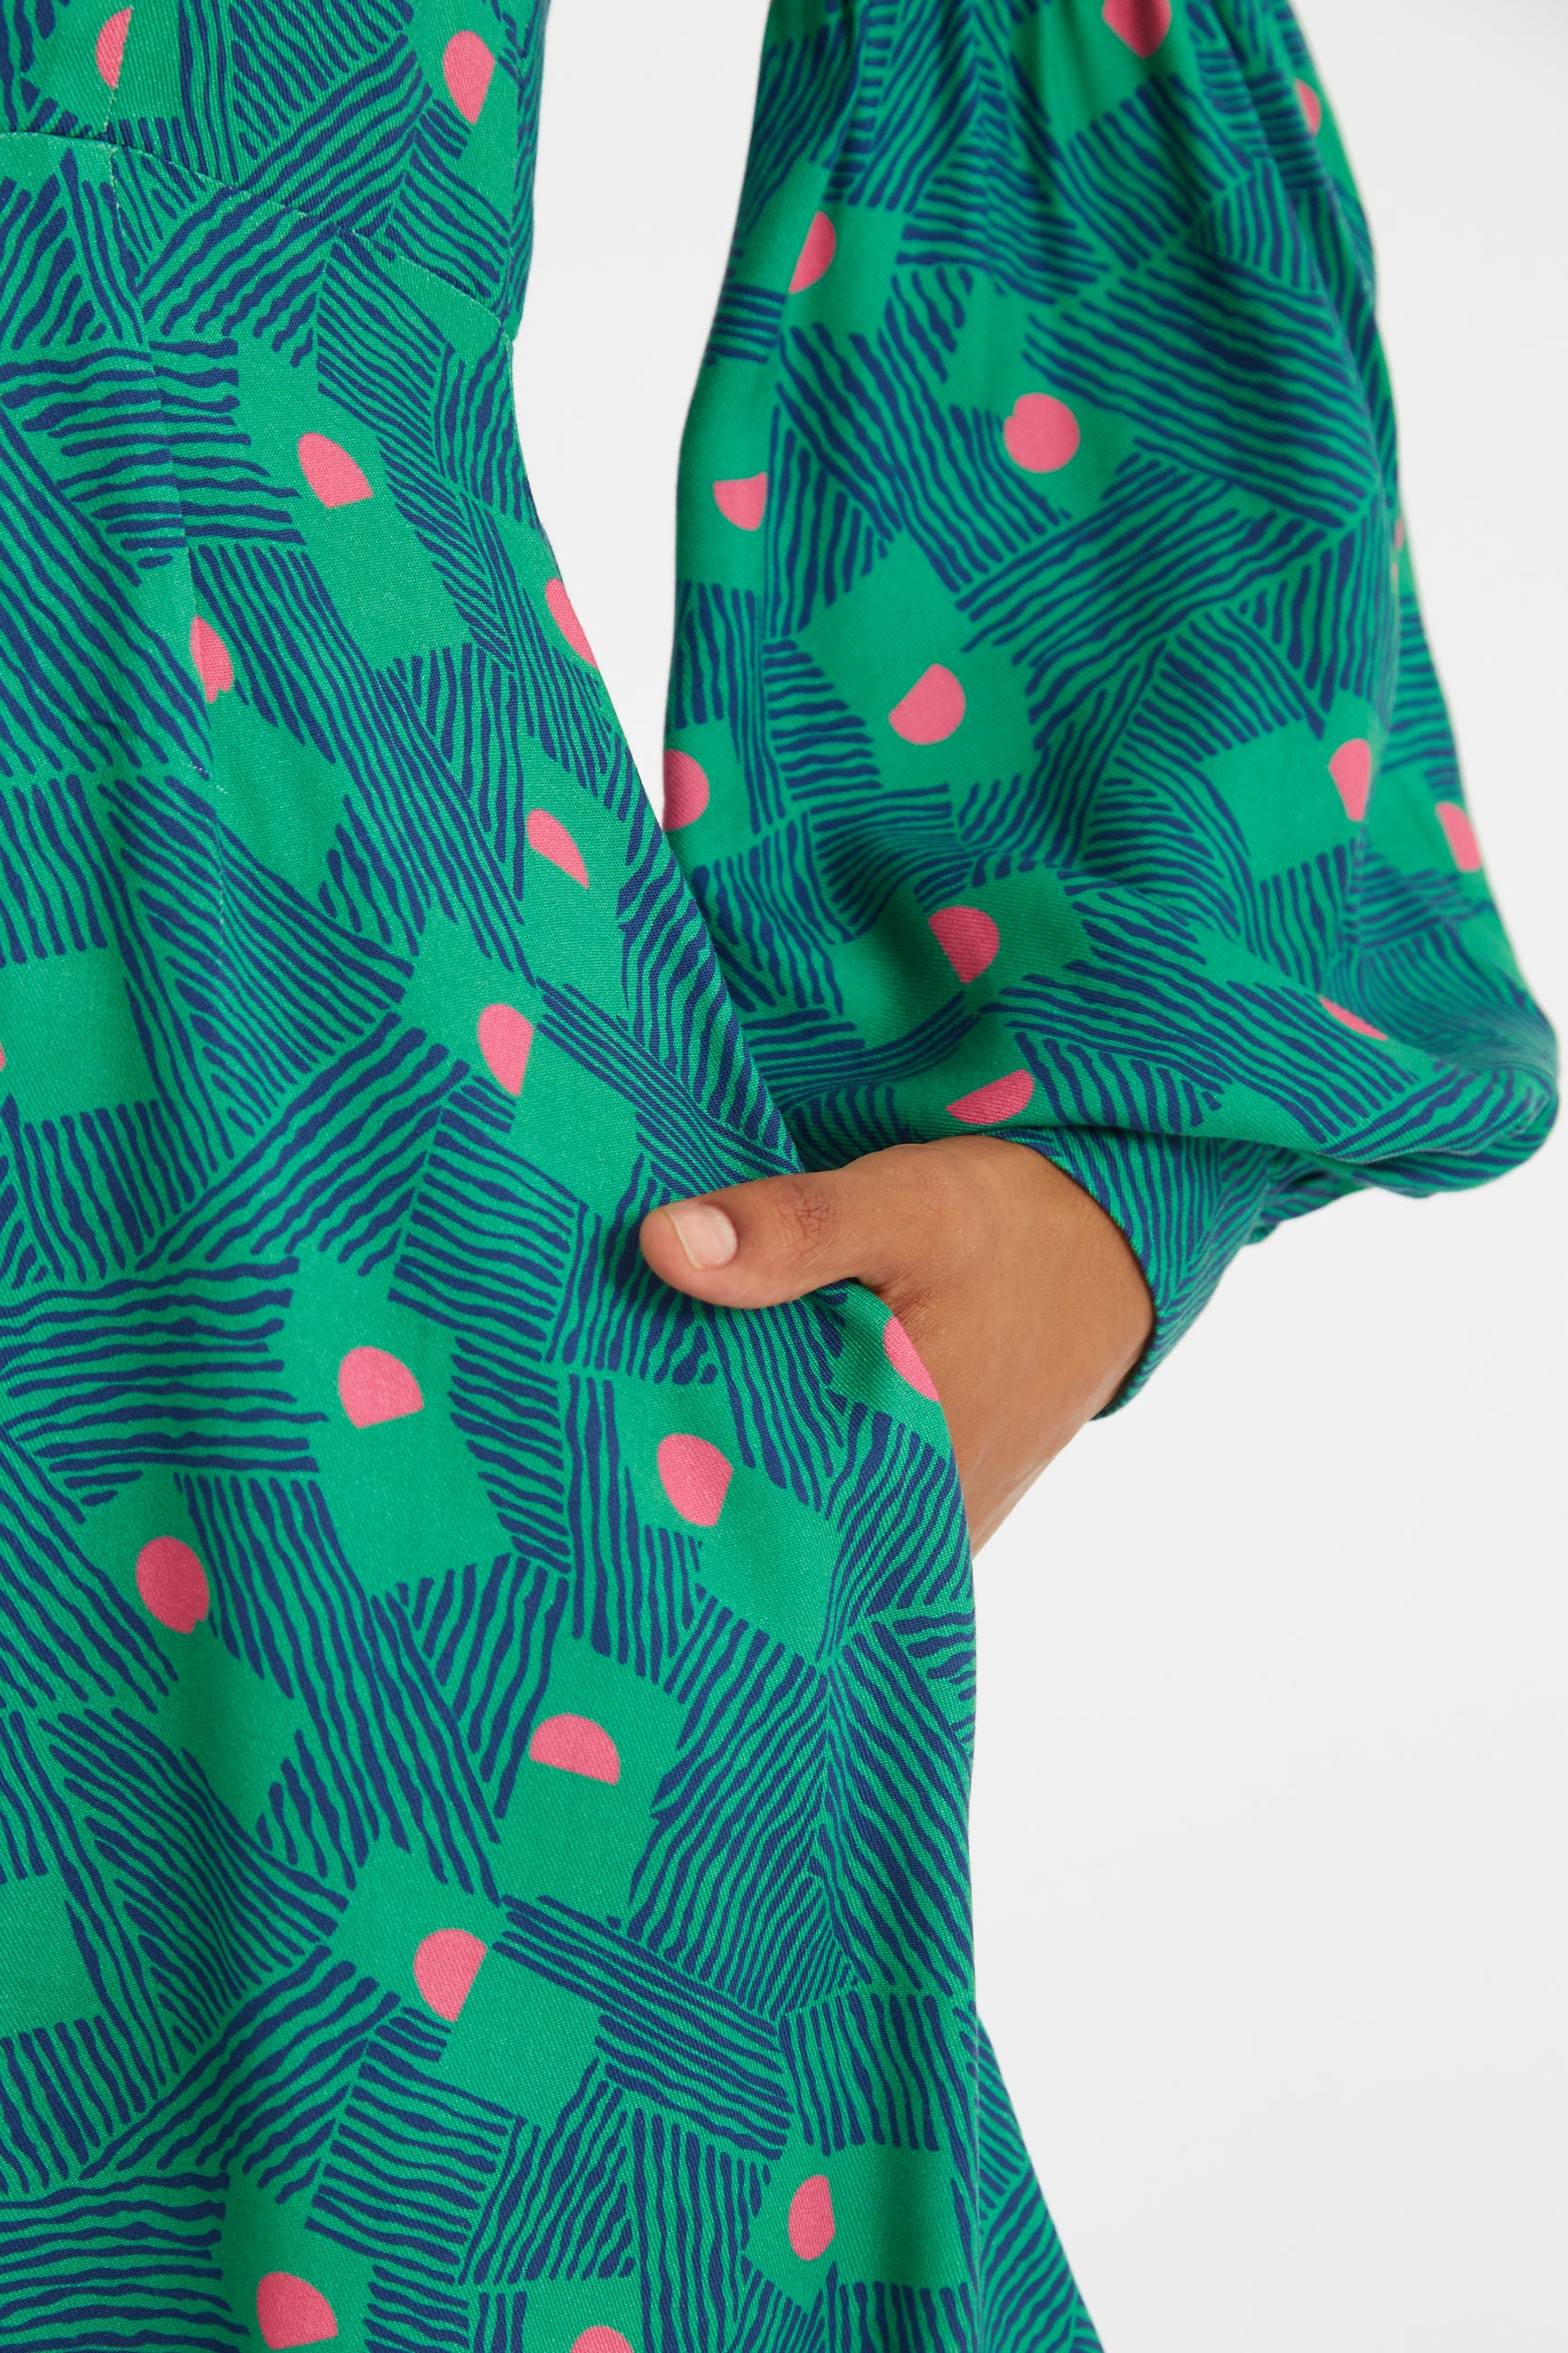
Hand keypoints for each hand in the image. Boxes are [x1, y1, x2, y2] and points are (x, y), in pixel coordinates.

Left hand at [638, 1137, 1153, 1549]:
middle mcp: (913, 1525)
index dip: (655, 1477)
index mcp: (898, 1464)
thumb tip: (662, 1246)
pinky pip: (837, 1517)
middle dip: (682, 1488)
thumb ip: (792, 1228)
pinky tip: (723, 1433)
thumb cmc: (1015, 1230)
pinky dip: (782, 1480)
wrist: (1113, 1251)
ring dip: (732, 1485)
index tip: (582, 1437)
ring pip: (799, 1527)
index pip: (742, 1508)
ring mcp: (924, 1530)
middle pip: (764, 1526)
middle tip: (592, 1433)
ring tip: (636, 1434)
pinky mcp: (930, 1513)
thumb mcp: (908, 1205)